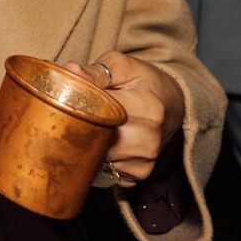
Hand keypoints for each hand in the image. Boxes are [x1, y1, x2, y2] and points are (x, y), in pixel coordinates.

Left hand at [61, 52, 185, 187]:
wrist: (173, 106)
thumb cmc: (145, 83)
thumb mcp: (124, 66)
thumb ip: (97, 70)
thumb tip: (70, 70)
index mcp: (147, 108)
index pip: (99, 112)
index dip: (77, 104)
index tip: (66, 97)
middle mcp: (148, 140)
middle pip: (95, 139)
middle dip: (77, 126)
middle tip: (71, 112)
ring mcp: (145, 160)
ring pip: (96, 157)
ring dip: (87, 143)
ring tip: (90, 124)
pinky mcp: (139, 174)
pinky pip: (105, 170)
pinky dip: (98, 157)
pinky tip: (103, 141)